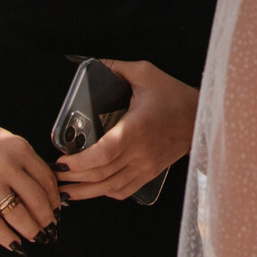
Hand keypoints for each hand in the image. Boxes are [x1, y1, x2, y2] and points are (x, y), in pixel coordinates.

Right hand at [0, 111, 60, 249]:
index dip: (55, 200)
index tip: (58, 211)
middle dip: (48, 220)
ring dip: (32, 231)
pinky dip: (8, 239)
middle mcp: (6, 166)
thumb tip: (52, 191)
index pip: (48, 181)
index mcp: (21, 149)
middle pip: (37, 200)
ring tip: (38, 238)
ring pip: (18, 215)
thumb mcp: (10, 142)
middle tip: (51, 230)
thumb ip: (29, 162)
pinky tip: (17, 246)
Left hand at [59, 61, 197, 202]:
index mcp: (136, 129)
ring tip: (65, 190)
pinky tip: (92, 190)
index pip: (103, 154)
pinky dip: (105, 193)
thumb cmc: (173, 95)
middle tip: (54, 175)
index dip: (79, 163)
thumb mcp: (146, 74)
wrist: (202, 117)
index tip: (61, 161)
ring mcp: (146, 166)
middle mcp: (140, 153)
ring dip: (85, 192)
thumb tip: (92, 63)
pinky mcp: (150, 173)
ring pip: (110, 188)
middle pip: (101, 174)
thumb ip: (117, 68)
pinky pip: (124, 190)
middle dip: (74, 179)